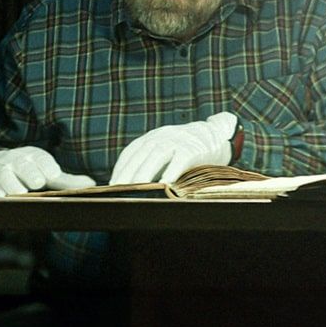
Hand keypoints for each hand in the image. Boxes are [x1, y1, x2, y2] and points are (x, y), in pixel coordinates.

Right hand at [0, 147, 94, 195]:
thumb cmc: (28, 171)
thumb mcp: (47, 173)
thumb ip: (66, 181)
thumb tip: (92, 185)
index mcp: (32, 156)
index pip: (40, 158)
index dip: (47, 166)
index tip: (53, 175)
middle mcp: (15, 160)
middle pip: (23, 165)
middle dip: (30, 173)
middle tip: (38, 182)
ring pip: (4, 175)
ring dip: (11, 184)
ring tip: (18, 193)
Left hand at [109, 112, 237, 185]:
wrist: (214, 135)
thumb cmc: (186, 151)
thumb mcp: (166, 151)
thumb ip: (151, 163)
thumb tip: (131, 188)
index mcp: (152, 137)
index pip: (131, 152)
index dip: (120, 168)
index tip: (111, 185)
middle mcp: (162, 136)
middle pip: (141, 154)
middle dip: (128, 173)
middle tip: (118, 191)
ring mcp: (178, 141)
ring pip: (157, 155)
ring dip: (145, 173)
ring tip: (136, 189)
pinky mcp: (194, 148)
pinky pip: (181, 159)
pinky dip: (171, 171)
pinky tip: (165, 184)